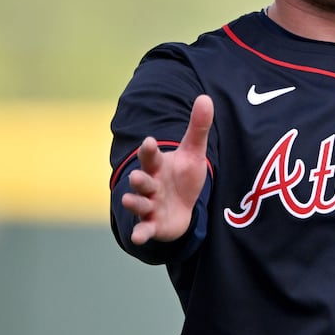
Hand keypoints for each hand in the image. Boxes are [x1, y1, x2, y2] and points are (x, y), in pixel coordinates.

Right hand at [121, 95, 213, 244]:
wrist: (182, 207)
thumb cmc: (183, 177)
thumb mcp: (194, 152)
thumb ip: (198, 128)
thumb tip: (205, 97)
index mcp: (157, 166)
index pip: (151, 156)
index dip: (149, 150)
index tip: (149, 141)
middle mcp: (150, 185)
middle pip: (142, 180)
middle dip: (139, 178)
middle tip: (136, 175)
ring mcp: (150, 206)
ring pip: (139, 203)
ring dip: (134, 202)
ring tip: (129, 199)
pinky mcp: (153, 225)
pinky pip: (145, 229)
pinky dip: (141, 233)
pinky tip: (138, 237)